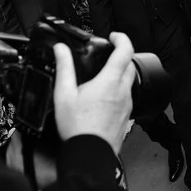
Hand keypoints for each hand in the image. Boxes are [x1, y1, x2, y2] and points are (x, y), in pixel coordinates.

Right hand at [53, 32, 135, 155]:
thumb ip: (64, 68)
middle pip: (129, 64)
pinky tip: (105, 97)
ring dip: (120, 73)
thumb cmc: (77, 127)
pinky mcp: (128, 115)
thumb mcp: (64, 94)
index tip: (113, 36)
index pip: (126, 50)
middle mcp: (123, 90)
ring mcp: (128, 103)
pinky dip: (119, 89)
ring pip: (130, 80)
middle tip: (108, 54)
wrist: (90, 154)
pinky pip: (127, 95)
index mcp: (110, 81)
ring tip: (104, 75)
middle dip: (121, 54)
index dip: (122, 38)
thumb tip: (61, 49)